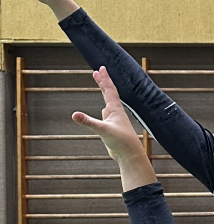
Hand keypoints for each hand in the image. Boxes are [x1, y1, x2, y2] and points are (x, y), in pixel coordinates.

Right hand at [72, 66, 156, 188]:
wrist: (129, 155)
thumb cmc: (121, 142)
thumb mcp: (102, 130)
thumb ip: (88, 122)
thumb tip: (74, 115)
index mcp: (115, 109)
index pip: (109, 90)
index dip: (104, 79)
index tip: (101, 68)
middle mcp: (116, 112)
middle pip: (109, 93)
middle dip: (103, 81)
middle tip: (98, 71)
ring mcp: (114, 120)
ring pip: (109, 102)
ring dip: (104, 93)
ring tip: (102, 85)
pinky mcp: (112, 129)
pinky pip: (107, 114)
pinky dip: (104, 108)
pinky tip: (104, 110)